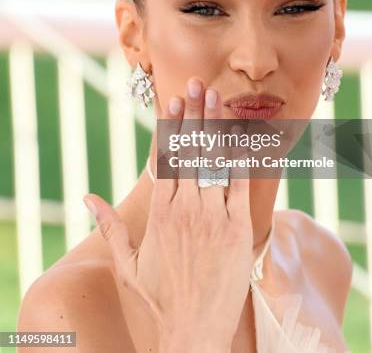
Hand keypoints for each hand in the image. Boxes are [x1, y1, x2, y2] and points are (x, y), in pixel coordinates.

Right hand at [83, 77, 252, 351]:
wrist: (191, 337)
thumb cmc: (156, 304)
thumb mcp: (126, 266)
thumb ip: (110, 227)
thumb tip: (88, 197)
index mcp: (159, 214)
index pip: (166, 159)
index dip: (170, 127)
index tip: (173, 101)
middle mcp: (185, 209)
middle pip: (190, 152)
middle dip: (194, 114)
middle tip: (198, 84)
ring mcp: (213, 218)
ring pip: (214, 162)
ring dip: (215, 127)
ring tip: (217, 98)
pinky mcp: (237, 231)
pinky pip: (240, 187)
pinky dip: (242, 160)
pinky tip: (242, 136)